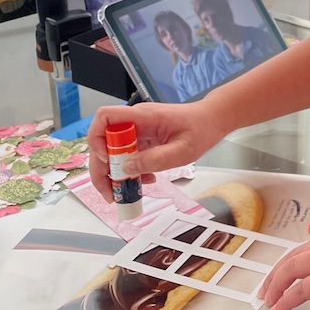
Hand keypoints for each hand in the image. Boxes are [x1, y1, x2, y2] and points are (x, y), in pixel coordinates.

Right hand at [87, 98, 227, 201]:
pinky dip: (130, 172)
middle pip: (102, 141)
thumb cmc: (201, 129)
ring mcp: (137, 131)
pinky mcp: (142, 140)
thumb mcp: (183, 150)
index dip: (97, 138)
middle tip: (110, 193)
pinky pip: (127, 156)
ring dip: (115, 174)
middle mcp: (135, 122)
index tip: (107, 159)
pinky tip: (144, 180)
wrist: (212, 120)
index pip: (105, 117)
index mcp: (143, 117)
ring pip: (112, 152)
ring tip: (126, 192)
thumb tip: (127, 170)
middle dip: (102, 169)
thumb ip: (156, 160)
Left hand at [259, 221, 309, 309]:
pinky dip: (288, 297)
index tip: (284, 273)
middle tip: (266, 289)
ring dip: (276, 285)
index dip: (293, 261)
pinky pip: (304, 287)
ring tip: (268, 300)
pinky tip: (279, 308)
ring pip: (294, 268)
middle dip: (276, 273)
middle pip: (296, 255)